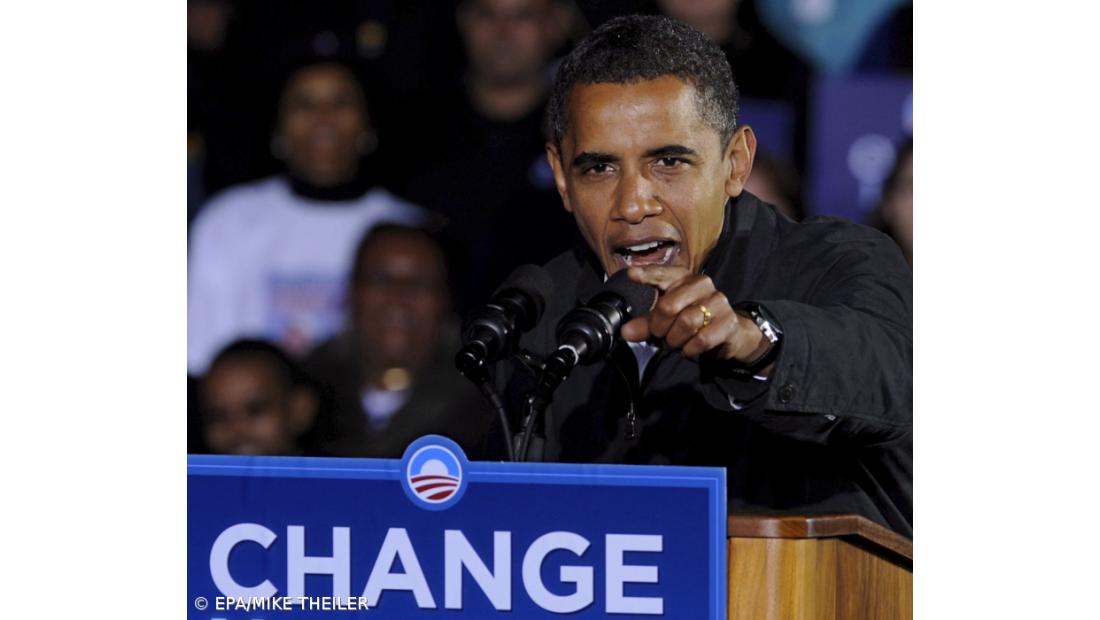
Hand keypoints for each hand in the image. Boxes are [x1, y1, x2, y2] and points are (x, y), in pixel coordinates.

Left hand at [620, 266, 769, 363]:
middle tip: (660, 335)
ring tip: (676, 342)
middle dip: (659, 327)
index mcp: (682, 278)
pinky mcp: (728, 321)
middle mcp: (701, 284)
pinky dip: (690, 349)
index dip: (646, 274)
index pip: (662, 273)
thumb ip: (645, 324)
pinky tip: (689, 349)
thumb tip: (626, 332)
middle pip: (668, 306)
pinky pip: (702, 339)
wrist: (728, 333)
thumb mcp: (666, 320)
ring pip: (686, 323)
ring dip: (675, 340)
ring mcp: (718, 301)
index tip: (631, 274)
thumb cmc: (691, 320)